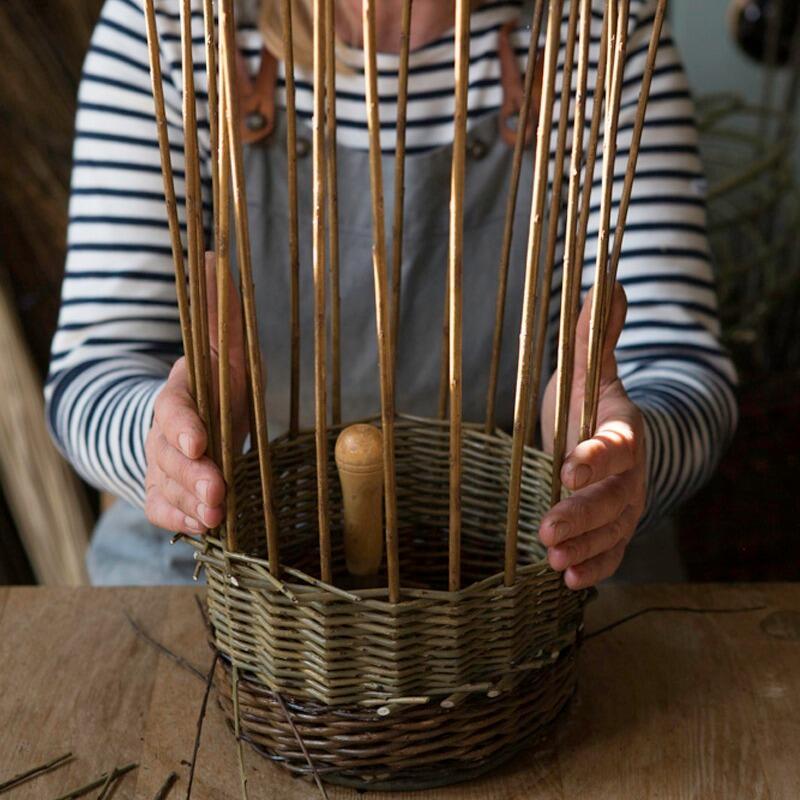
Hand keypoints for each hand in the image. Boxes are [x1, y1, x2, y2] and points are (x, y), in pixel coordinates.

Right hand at [144, 253, 247, 532]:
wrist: (189, 422)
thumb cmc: (216, 384)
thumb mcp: (223, 349)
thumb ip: (221, 315)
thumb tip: (215, 255)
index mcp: (180, 396)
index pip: (175, 410)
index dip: (183, 426)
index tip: (198, 442)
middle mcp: (164, 434)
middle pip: (168, 456)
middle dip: (192, 475)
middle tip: (217, 493)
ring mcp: (159, 465)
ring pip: (166, 486)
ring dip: (190, 502)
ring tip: (216, 516)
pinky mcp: (163, 492)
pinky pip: (163, 510)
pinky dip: (180, 520)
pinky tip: (202, 528)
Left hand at [539, 282, 646, 589]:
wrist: (610, 440)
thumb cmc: (590, 405)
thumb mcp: (588, 371)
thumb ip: (594, 336)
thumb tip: (607, 282)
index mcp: (622, 430)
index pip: (616, 445)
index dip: (596, 456)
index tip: (569, 466)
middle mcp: (629, 474)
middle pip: (613, 498)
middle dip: (582, 515)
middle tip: (549, 530)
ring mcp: (624, 506)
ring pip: (612, 531)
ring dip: (584, 547)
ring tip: (554, 561)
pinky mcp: (612, 530)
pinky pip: (610, 553)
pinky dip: (594, 567)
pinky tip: (568, 581)